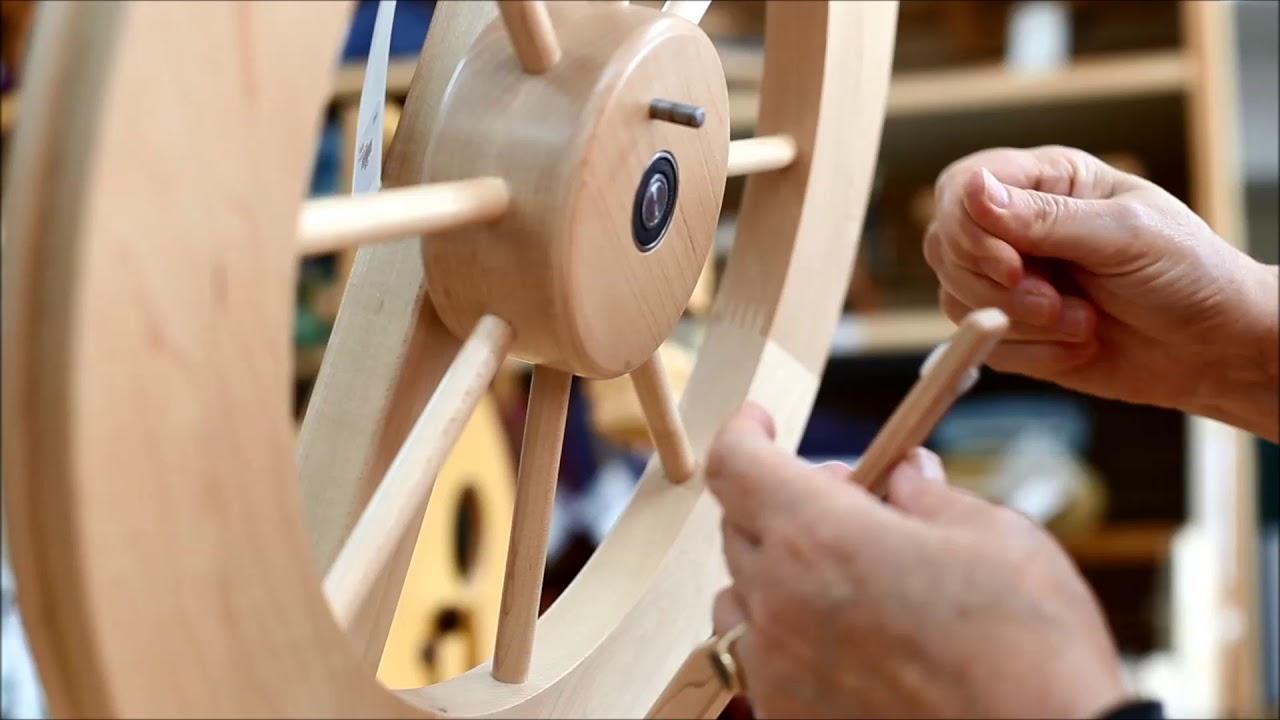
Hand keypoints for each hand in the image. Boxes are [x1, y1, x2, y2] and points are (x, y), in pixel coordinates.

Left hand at [705, 404, 1128, 718]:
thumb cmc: (1032, 654)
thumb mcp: (998, 540)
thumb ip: (931, 497)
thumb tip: (905, 475)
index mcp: (820, 537)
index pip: (736, 464)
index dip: (743, 431)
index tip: (759, 421)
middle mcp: (779, 603)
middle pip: (739, 526)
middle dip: (783, 498)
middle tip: (848, 501)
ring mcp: (778, 671)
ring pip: (739, 598)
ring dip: (774, 572)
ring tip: (842, 576)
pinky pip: (759, 664)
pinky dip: (785, 638)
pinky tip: (845, 641)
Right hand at [925, 145, 1278, 440]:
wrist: (1214, 347)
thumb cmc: (1187, 273)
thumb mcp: (1124, 234)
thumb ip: (1044, 218)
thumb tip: (973, 191)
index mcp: (1046, 181)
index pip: (961, 188)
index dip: (968, 229)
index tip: (1010, 266)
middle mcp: (1017, 226)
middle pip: (946, 247)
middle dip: (998, 288)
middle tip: (1055, 304)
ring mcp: (1010, 280)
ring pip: (957, 299)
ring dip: (1020, 324)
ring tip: (1083, 324)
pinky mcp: (1012, 329)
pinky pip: (983, 345)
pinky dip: (1032, 353)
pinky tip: (1080, 344)